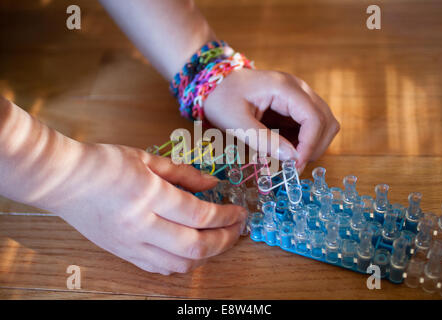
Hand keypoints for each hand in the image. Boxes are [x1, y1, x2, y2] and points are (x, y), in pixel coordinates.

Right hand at [47, 143, 246, 274]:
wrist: (62, 180)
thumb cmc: (103, 163)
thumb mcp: (147, 159)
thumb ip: (183, 173)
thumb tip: (212, 184)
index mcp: (149, 196)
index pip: (200, 215)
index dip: (226, 216)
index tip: (239, 211)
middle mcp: (141, 225)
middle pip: (195, 246)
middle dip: (225, 240)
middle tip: (237, 228)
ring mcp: (130, 244)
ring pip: (179, 264)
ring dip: (207, 255)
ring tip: (219, 239)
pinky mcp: (122, 253)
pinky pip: (159, 268)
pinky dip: (182, 263)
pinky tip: (191, 251)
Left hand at [203, 69, 339, 171]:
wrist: (213, 81)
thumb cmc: (220, 98)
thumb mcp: (235, 122)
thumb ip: (263, 140)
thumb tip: (292, 158)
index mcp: (285, 88)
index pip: (314, 118)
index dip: (310, 146)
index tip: (295, 166)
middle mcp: (298, 88)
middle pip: (326, 121)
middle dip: (314, 147)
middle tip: (292, 166)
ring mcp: (298, 95)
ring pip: (323, 123)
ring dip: (311, 145)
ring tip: (287, 158)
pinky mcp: (294, 104)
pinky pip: (311, 125)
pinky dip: (304, 141)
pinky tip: (285, 149)